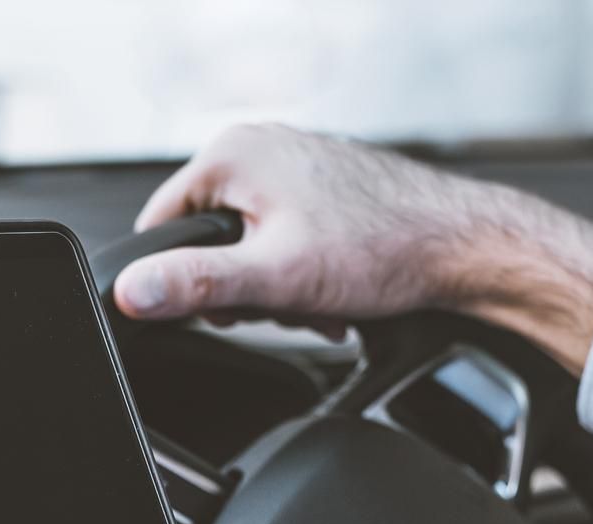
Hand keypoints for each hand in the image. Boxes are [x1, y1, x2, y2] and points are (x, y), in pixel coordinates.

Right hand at [114, 124, 592, 373]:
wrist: (462, 249)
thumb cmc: (385, 248)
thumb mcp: (275, 278)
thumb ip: (196, 285)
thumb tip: (130, 293)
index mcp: (233, 153)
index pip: (160, 227)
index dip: (182, 281)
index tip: (225, 308)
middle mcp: (261, 147)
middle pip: (207, 241)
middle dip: (243, 289)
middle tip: (285, 305)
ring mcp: (293, 168)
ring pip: (251, 249)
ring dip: (278, 291)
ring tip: (319, 300)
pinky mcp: (321, 192)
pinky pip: (286, 244)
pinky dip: (304, 278)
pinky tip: (336, 293)